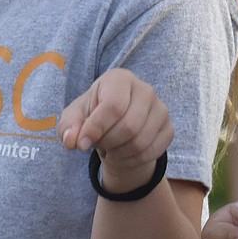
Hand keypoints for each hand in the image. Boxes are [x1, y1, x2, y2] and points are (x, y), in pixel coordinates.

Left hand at [58, 69, 172, 193]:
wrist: (116, 127)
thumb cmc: (93, 117)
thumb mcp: (74, 118)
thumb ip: (68, 127)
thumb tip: (72, 140)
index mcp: (120, 78)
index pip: (113, 106)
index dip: (95, 129)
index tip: (81, 144)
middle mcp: (145, 89)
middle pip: (129, 127)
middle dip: (107, 142)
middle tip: (97, 143)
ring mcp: (161, 109)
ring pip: (140, 143)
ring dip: (118, 153)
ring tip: (109, 147)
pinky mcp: (168, 128)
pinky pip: (151, 152)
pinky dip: (132, 160)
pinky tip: (123, 153)